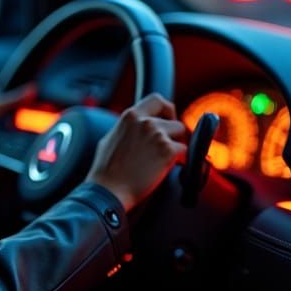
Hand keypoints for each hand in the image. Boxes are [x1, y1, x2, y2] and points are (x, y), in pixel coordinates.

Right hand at [85, 93, 188, 211]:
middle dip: (174, 129)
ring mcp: (157, 135)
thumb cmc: (105, 170)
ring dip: (175, 146)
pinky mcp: (168, 151)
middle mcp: (145, 122)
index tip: (166, 119)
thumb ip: (127, 129)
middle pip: (173, 117)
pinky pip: (184, 151)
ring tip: (162, 160)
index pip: (156, 99)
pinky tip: (166, 168)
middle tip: (171, 141)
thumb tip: (136, 129)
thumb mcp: (110, 138)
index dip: (166, 109)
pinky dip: (179, 160)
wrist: (109, 190)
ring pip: (181, 134)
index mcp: (129, 116)